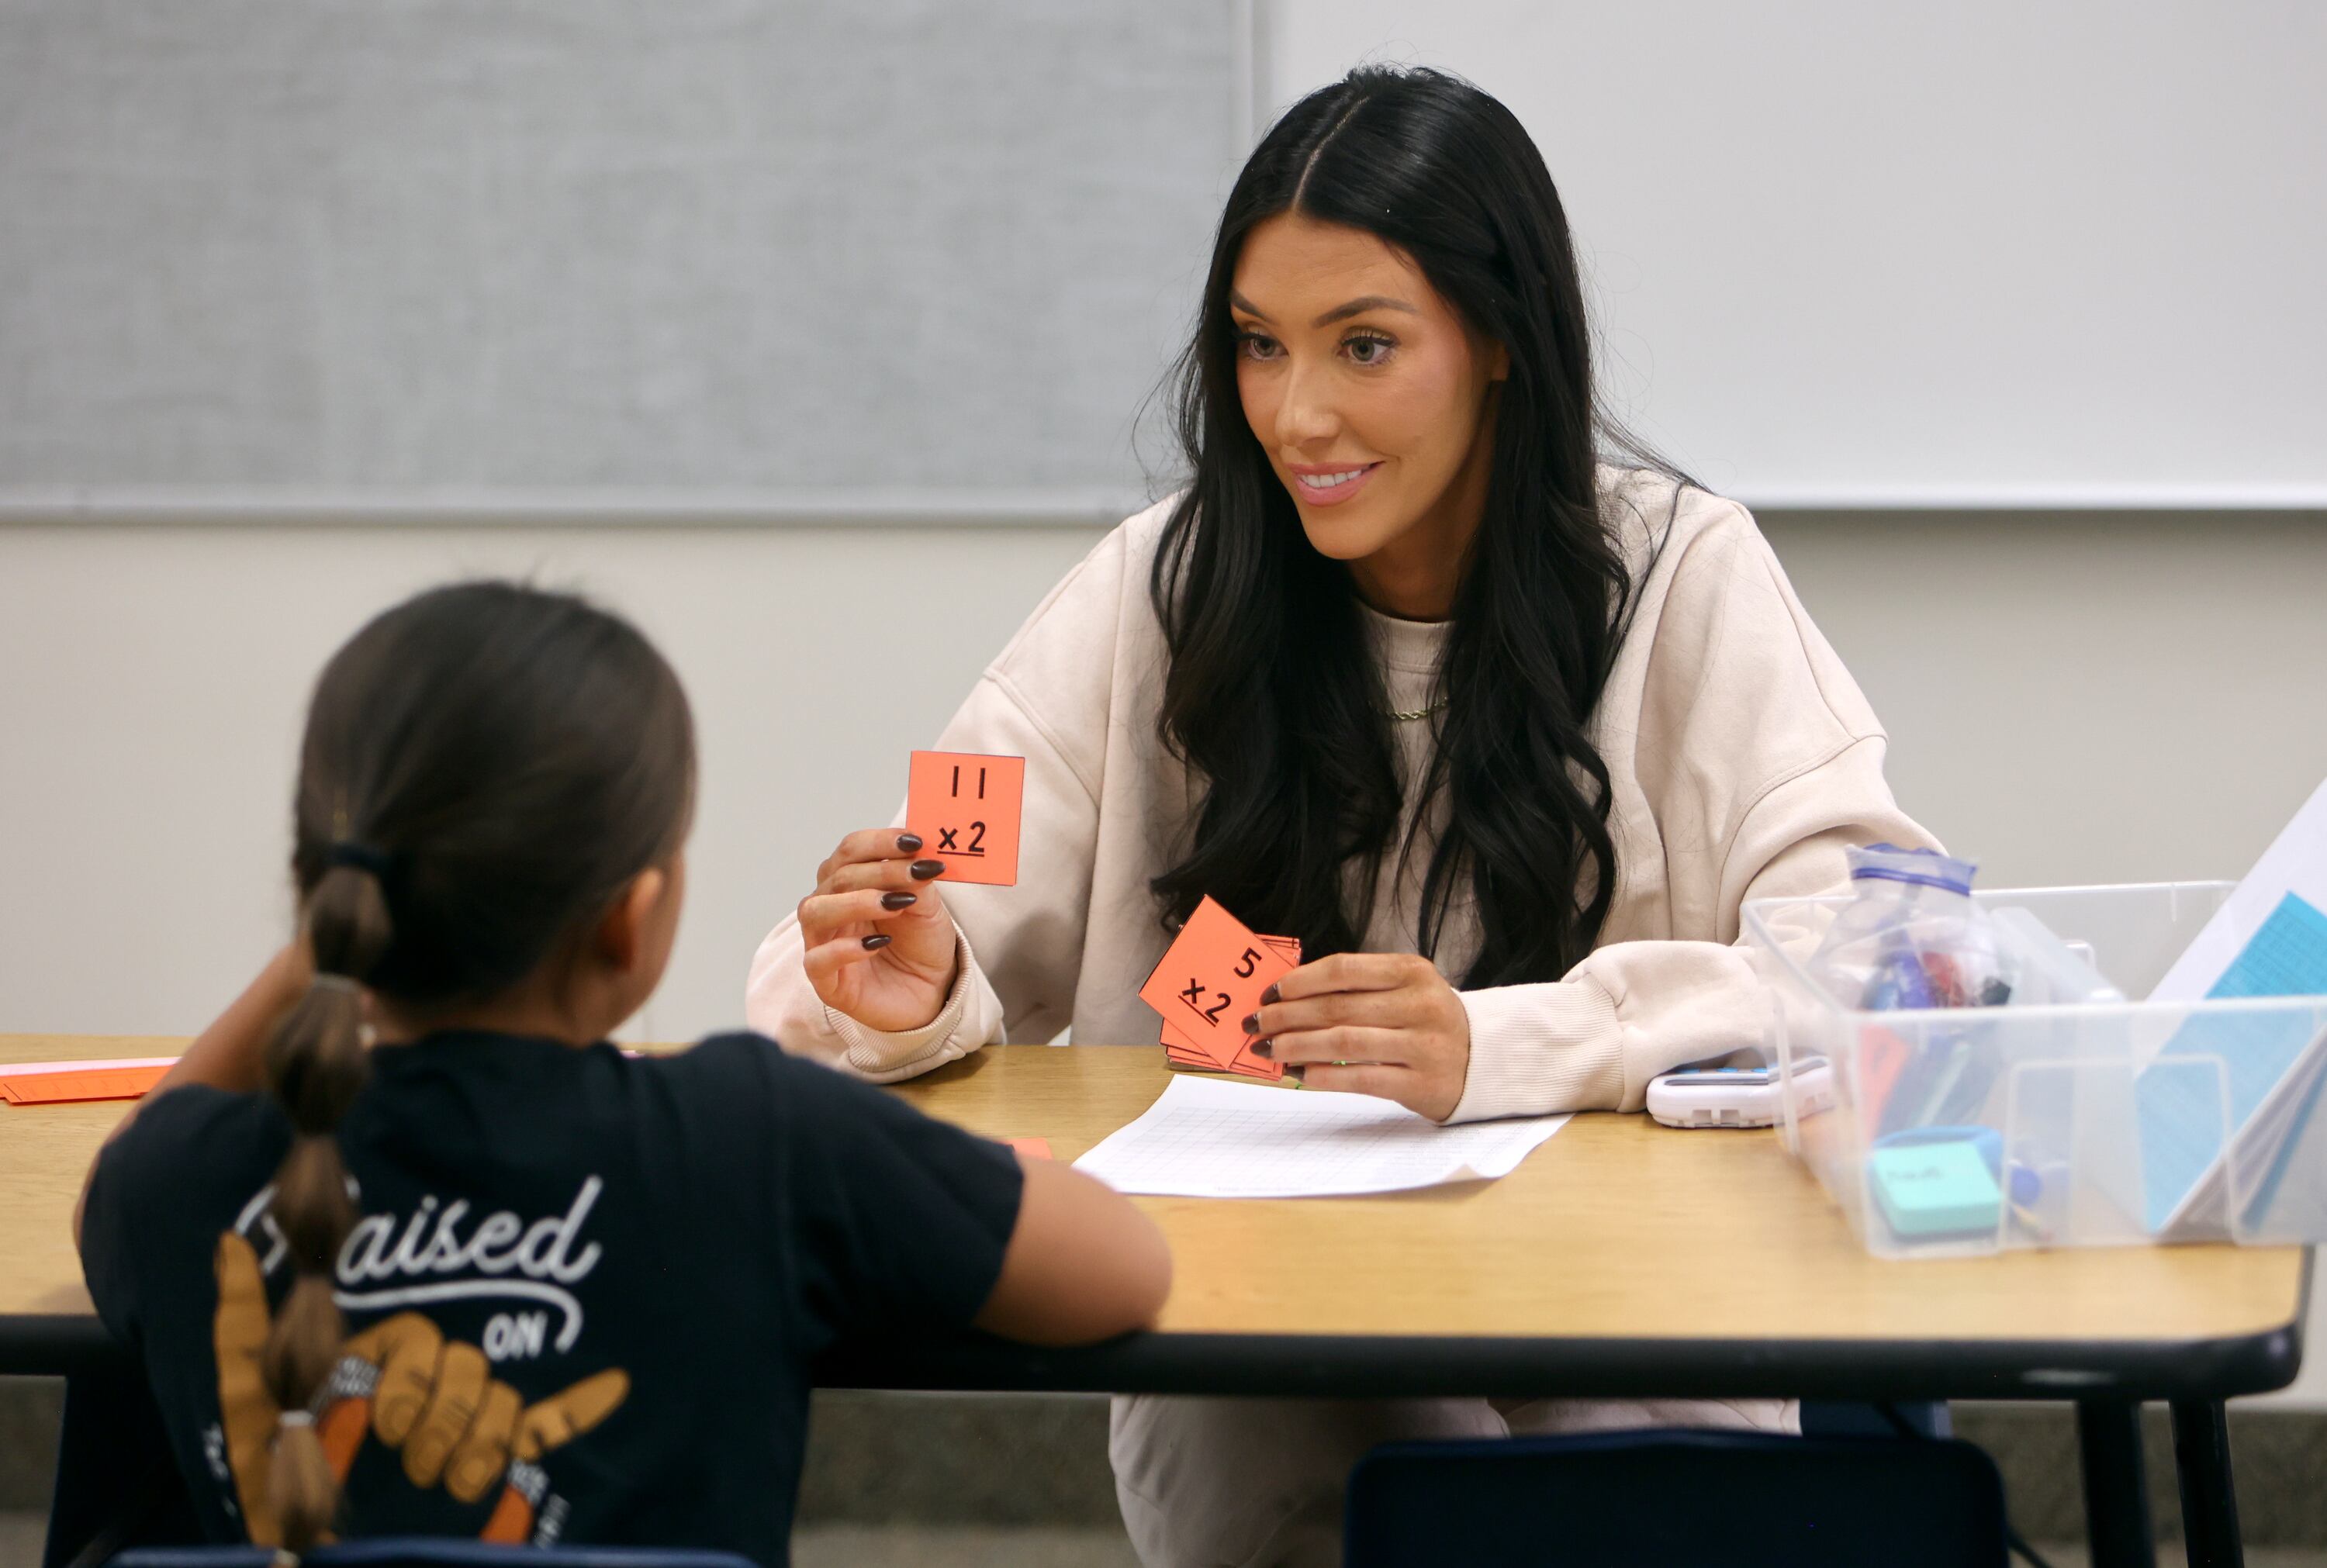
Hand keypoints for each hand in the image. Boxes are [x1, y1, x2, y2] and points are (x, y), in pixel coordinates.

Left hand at [213, 1233, 629, 1544]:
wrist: (322, 1563)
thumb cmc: (276, 1495)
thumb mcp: (245, 1412)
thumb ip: (242, 1332)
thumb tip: (230, 1240)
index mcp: (369, 1367)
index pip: (417, 1339)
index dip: (407, 1382)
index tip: (381, 1424)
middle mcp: (423, 1390)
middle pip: (466, 1365)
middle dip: (440, 1422)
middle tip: (409, 1467)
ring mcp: (463, 1426)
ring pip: (500, 1401)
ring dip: (475, 1448)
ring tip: (443, 1489)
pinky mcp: (500, 1463)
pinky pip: (547, 1422)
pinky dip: (580, 1404)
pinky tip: (612, 1383)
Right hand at [798, 829, 960, 1031]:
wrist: (932, 991)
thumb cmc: (921, 943)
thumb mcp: (928, 905)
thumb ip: (917, 879)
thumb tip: (916, 854)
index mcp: (849, 881)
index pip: (851, 850)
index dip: (879, 841)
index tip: (914, 841)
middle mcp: (829, 906)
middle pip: (838, 877)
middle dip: (880, 871)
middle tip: (917, 872)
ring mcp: (822, 943)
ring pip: (816, 912)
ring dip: (856, 902)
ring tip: (895, 904)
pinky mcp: (825, 981)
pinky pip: (818, 959)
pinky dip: (845, 948)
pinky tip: (877, 943)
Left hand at [1247, 953, 1471, 1121]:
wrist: (1485, 1062)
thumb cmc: (1427, 1022)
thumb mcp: (1404, 991)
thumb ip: (1356, 989)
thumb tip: (1287, 998)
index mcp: (1412, 971)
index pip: (1343, 970)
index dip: (1299, 981)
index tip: (1268, 993)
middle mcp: (1420, 1004)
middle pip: (1337, 1008)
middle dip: (1287, 1016)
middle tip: (1256, 1025)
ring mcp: (1424, 1045)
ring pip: (1344, 1042)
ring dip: (1298, 1045)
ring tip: (1270, 1050)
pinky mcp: (1422, 1083)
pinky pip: (1361, 1079)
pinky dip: (1324, 1076)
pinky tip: (1300, 1074)